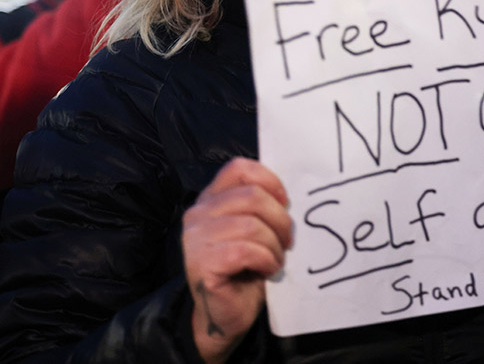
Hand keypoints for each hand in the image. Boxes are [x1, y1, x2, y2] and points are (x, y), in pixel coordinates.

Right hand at [182, 157, 292, 362]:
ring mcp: (196, 238)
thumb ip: (258, 207)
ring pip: (252, 224)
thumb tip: (287, 197)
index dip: (269, 181)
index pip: (238, 168)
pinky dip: (266, 259)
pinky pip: (246, 250)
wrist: (224, 315)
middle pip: (252, 196)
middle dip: (279, 220)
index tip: (285, 203)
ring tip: (275, 259)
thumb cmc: (244, 271)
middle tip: (286, 241)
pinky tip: (267, 270)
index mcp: (210, 199)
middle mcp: (198, 213)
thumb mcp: (251, 229)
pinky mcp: (203, 264)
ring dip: (274, 245)